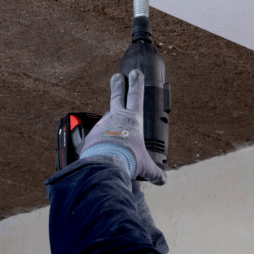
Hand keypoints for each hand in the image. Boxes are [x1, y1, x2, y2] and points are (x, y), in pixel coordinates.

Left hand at [78, 70, 166, 185]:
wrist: (105, 164)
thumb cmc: (127, 159)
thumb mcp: (144, 166)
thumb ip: (154, 172)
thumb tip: (163, 180)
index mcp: (133, 120)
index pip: (136, 96)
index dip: (136, 83)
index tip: (135, 73)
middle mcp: (117, 118)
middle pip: (117, 96)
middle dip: (118, 85)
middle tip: (116, 77)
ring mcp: (102, 124)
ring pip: (106, 119)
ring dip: (109, 121)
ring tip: (111, 131)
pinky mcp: (91, 135)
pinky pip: (96, 136)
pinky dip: (99, 141)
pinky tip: (101, 149)